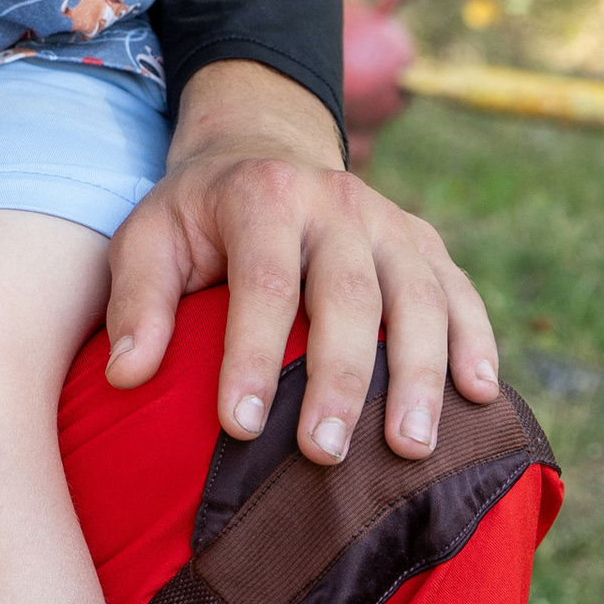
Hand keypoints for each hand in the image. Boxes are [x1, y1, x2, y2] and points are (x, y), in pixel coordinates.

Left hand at [101, 61, 500, 464]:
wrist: (260, 149)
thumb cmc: (196, 215)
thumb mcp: (146, 237)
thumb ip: (136, 302)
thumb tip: (125, 377)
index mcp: (263, 195)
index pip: (263, 283)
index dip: (251, 356)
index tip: (239, 427)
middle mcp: (335, 201)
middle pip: (348, 296)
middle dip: (338, 380)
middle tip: (322, 453)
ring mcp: (389, 220)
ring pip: (418, 298)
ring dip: (418, 376)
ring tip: (408, 448)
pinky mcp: (425, 242)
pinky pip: (460, 293)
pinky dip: (475, 343)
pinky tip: (478, 397)